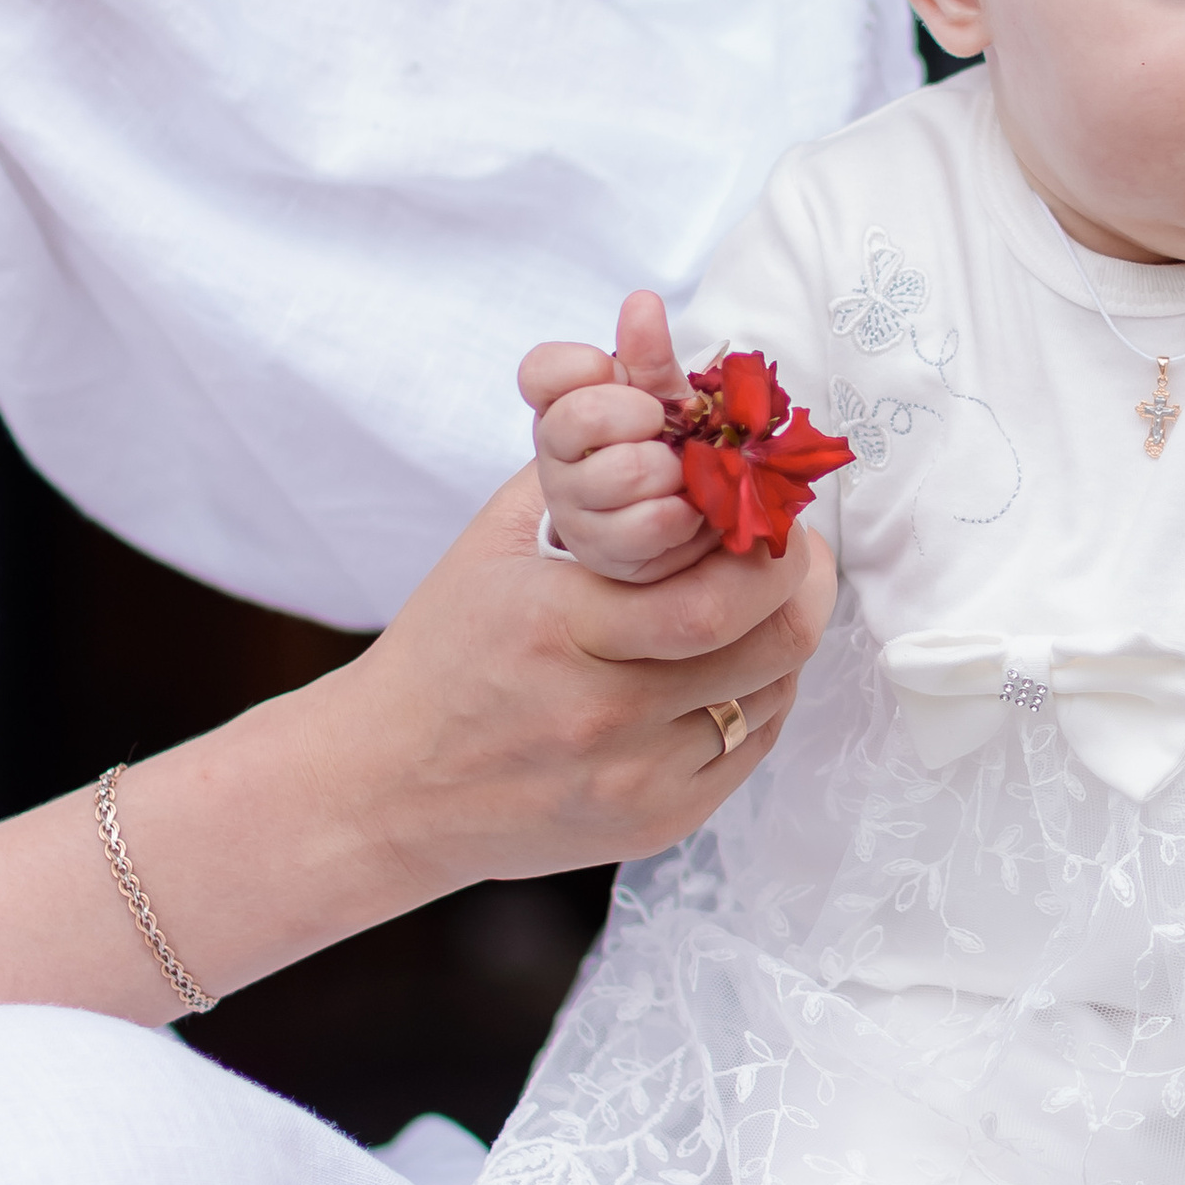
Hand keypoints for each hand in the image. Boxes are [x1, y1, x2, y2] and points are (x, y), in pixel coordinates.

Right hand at [0, 463, 838, 1021]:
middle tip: (795, 543)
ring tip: (768, 595)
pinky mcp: (654, 822)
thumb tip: (649, 363)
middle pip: (768, 641)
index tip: (773, 503)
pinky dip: (759, 696)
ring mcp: (631, 776)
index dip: (773, 538)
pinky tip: (734, 662)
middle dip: (800, 578)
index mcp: (557, 626)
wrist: (384, 788)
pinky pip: (750, 749)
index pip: (719, 585)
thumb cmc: (442, 651)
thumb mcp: (492, 547)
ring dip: (784, 636)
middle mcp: (601, 709)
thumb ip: (574, 467)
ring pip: (773, 693)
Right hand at [522, 288, 710, 583]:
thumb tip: (641, 302)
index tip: (614, 372)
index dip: (581, 366)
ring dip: (672, 468)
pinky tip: (689, 509)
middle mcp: (555, 456)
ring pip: (623, 472)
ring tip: (682, 471)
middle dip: (641, 414)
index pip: (538, 371)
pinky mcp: (603, 552)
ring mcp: (574, 506)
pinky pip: (648, 524)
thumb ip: (648, 353)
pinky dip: (684, 512)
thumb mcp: (661, 392)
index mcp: (561, 405)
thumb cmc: (667, 442)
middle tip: (663, 424)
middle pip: (580, 417)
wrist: (689, 509)